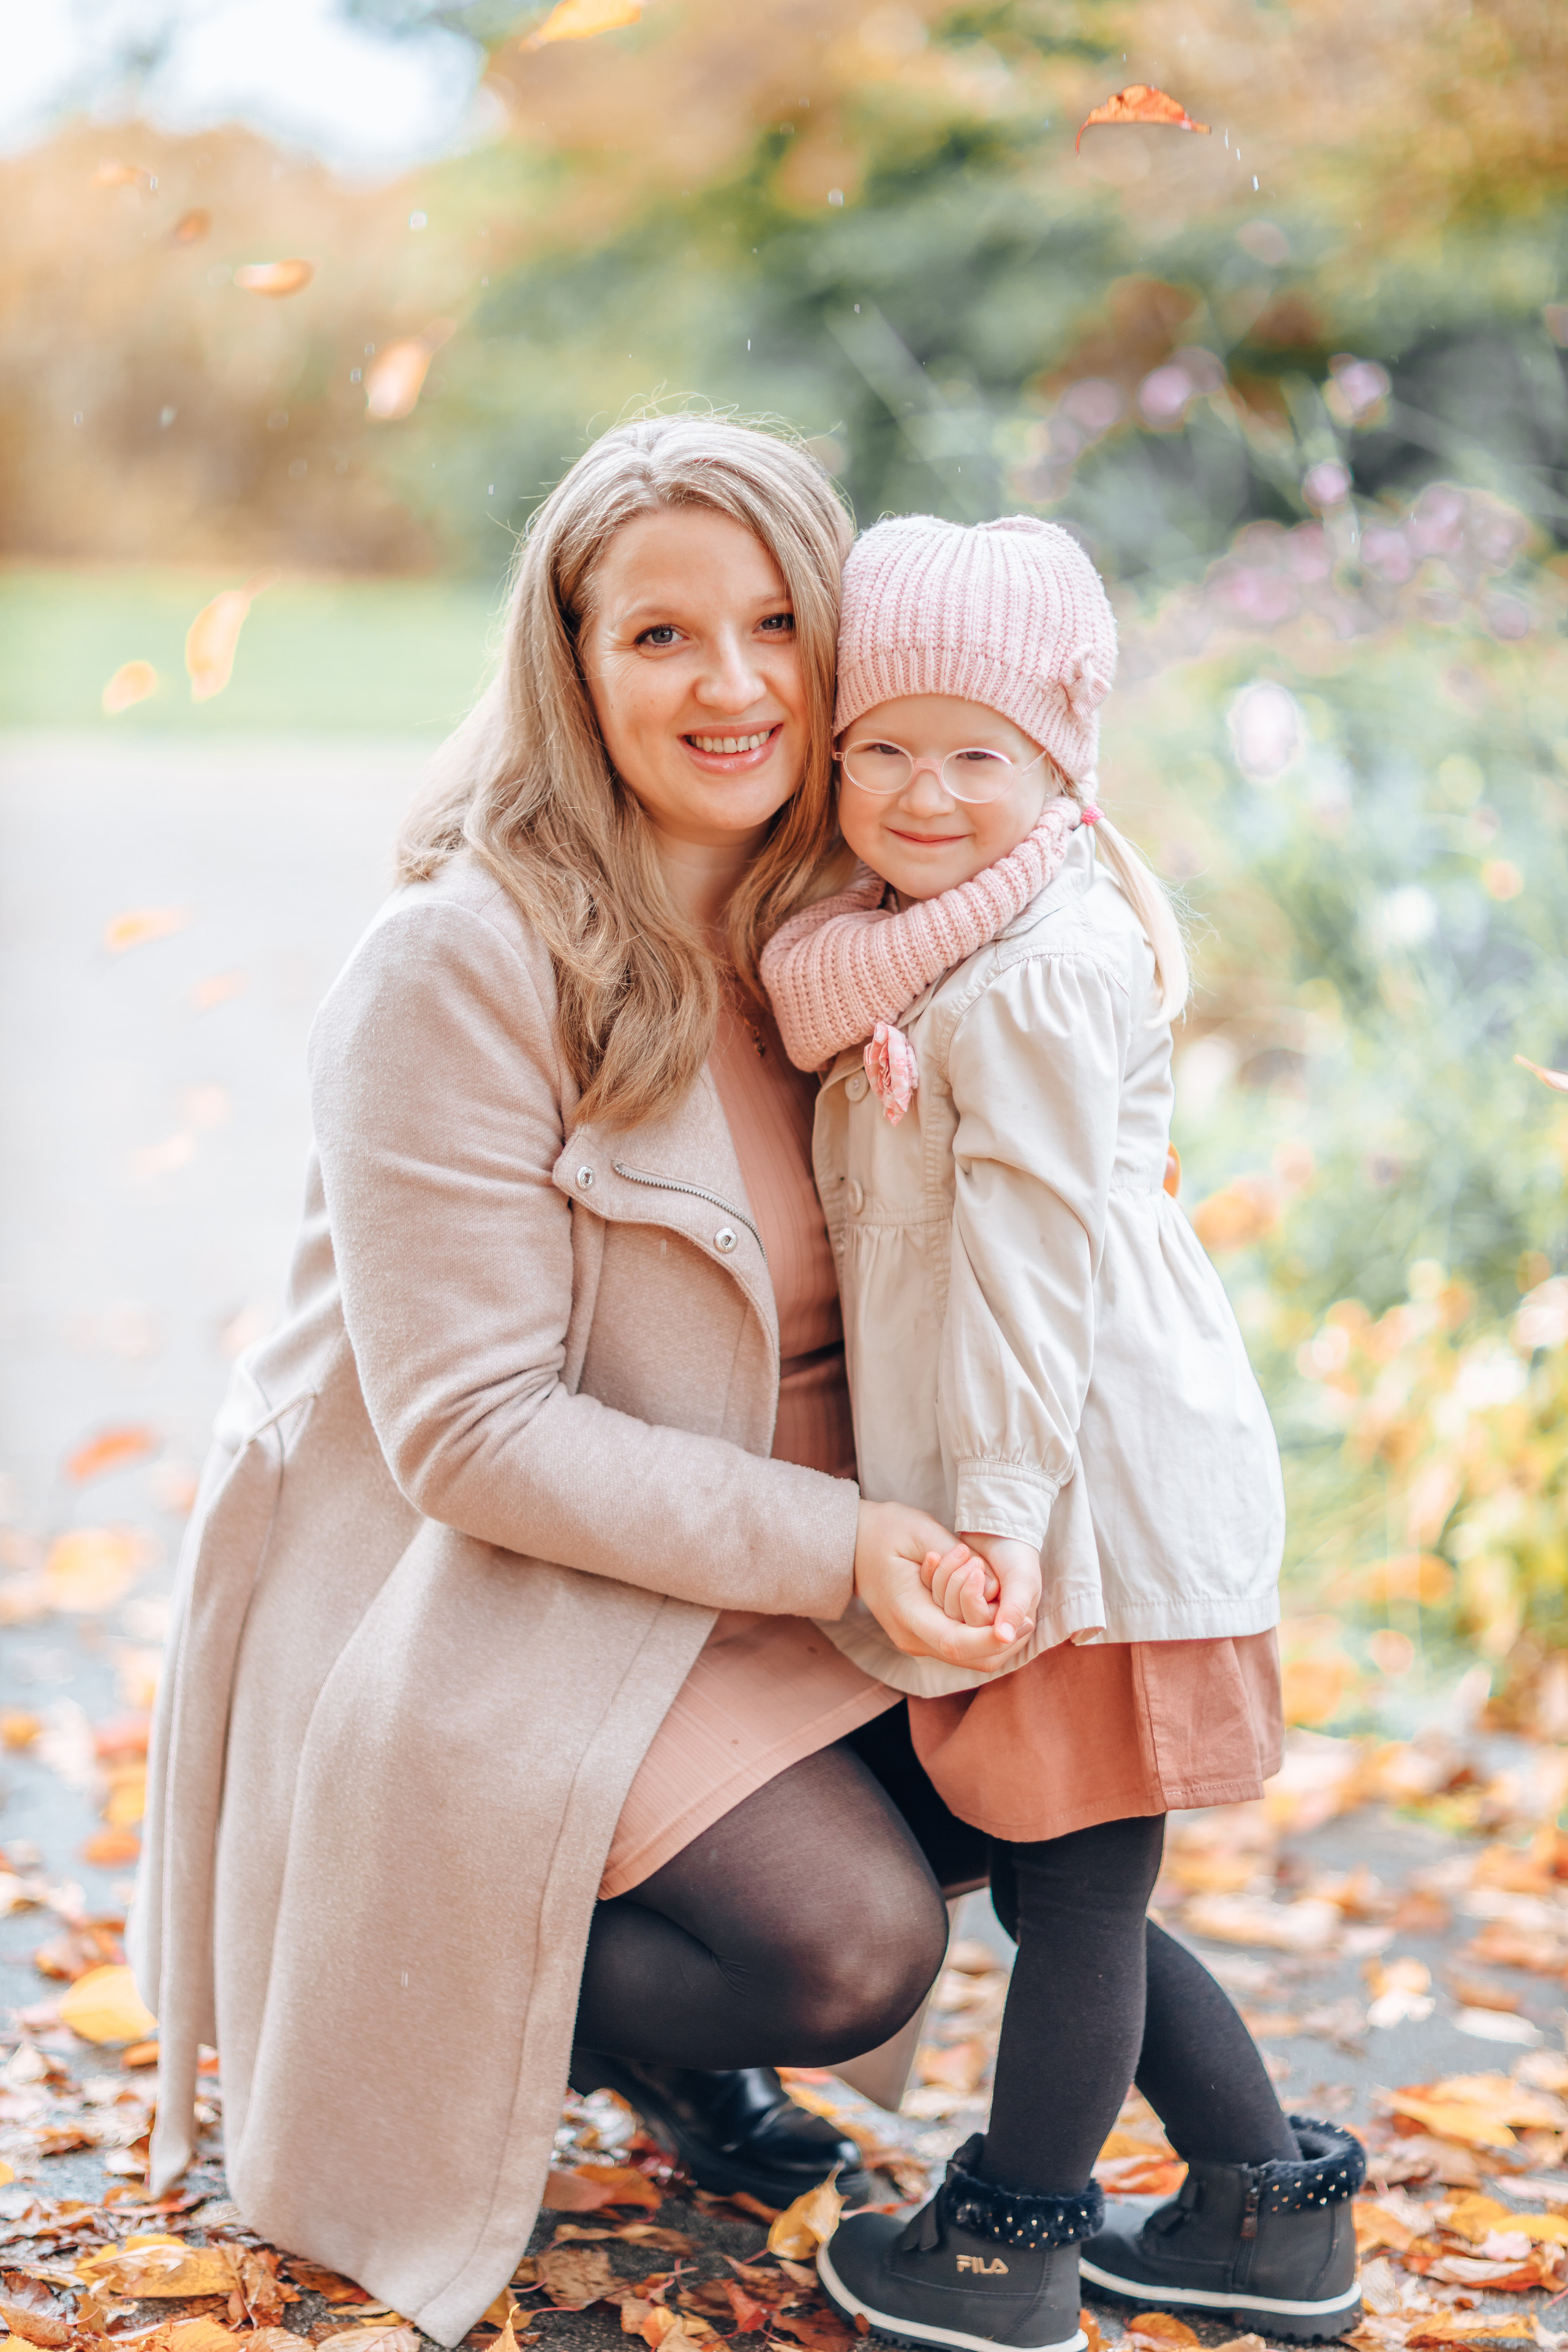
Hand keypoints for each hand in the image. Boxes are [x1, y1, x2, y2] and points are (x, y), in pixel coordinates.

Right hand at [853, 1501, 1032, 1674]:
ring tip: (1007, 1602)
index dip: (991, 1639)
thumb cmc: (884, 1530)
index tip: (1020, 1623)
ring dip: (995, 1635)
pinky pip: (962, 1645)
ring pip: (970, 1657)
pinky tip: (993, 1606)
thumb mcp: (922, 1530)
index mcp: (907, 1613)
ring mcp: (917, 1640)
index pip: (956, 1645)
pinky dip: (982, 1630)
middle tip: (1027, 1614)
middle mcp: (912, 1637)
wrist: (851, 1544)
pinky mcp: (924, 1636)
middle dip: (1003, 1641)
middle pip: (969, 1659)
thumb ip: (959, 1558)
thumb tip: (992, 1585)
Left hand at [923, 1533, 1040, 1650]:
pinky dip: (931, 1574)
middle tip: (974, 1561)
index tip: (977, 1574)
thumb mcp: (1022, 1581)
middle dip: (959, 1585)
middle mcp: (984, 1629)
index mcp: (1009, 1632)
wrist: (1001, 1531)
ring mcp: (964, 1615)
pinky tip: (934, 1555)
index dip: (972, 1602)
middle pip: (957, 1620)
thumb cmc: (1018, 1556)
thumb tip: (1004, 1638)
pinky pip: (931, 1596)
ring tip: (962, 1550)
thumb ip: (1014, 1609)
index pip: (980, 1632)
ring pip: (942, 1607)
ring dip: (946, 1575)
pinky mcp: (948, 1600)